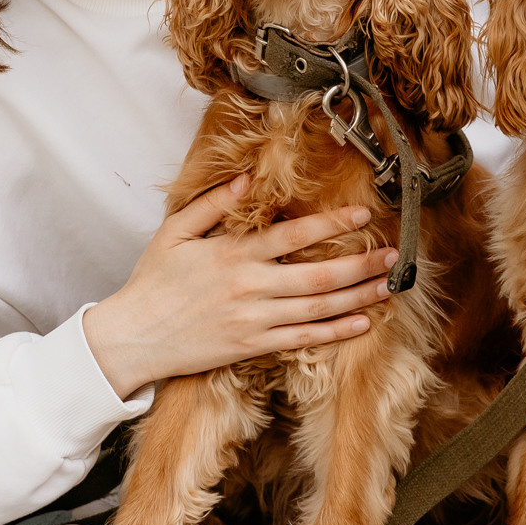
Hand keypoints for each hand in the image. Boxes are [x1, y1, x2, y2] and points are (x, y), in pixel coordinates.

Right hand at [83, 176, 394, 396]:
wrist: (133, 338)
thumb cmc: (152, 284)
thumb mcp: (174, 233)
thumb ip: (213, 204)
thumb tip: (248, 178)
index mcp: (233, 255)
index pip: (294, 236)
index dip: (333, 225)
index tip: (363, 216)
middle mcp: (250, 288)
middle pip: (319, 275)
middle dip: (361, 264)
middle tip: (393, 255)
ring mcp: (255, 321)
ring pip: (318, 308)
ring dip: (359, 296)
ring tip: (388, 285)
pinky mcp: (254, 346)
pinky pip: (303, 338)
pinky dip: (336, 332)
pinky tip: (362, 323)